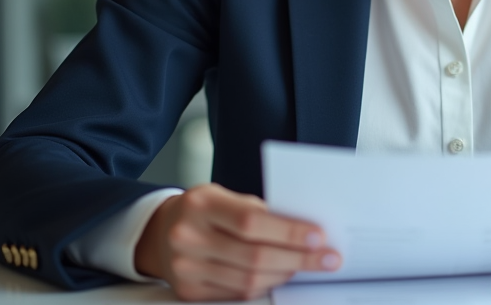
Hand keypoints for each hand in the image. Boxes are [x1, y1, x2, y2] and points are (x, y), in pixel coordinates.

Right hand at [133, 183, 340, 300]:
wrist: (162, 231)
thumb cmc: (206, 209)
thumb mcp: (226, 196)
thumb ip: (259, 211)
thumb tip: (306, 231)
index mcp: (200, 204)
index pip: (251, 222)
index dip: (288, 232)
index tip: (320, 236)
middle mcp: (188, 236)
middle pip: (253, 256)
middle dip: (298, 259)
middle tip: (329, 259)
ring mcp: (185, 268)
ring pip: (248, 280)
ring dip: (286, 274)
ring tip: (309, 266)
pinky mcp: (188, 292)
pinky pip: (236, 294)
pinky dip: (265, 285)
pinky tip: (283, 276)